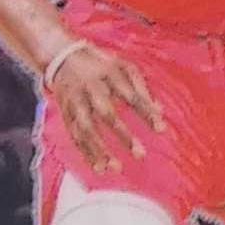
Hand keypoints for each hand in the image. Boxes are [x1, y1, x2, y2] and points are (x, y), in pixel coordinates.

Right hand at [47, 42, 166, 173]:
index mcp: (109, 75)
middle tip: (140, 154)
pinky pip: (74, 135)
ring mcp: (76, 102)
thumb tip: (160, 111)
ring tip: (116, 167)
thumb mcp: (124, 66)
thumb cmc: (101, 65)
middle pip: (106, 114)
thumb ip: (142, 88)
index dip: (146, 112)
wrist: (62, 57)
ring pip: (86, 129)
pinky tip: (98, 167)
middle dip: (123, 135)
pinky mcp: (65, 113)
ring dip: (100, 150)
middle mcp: (91, 89)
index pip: (131, 96)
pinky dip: (85, 152)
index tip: (161, 129)